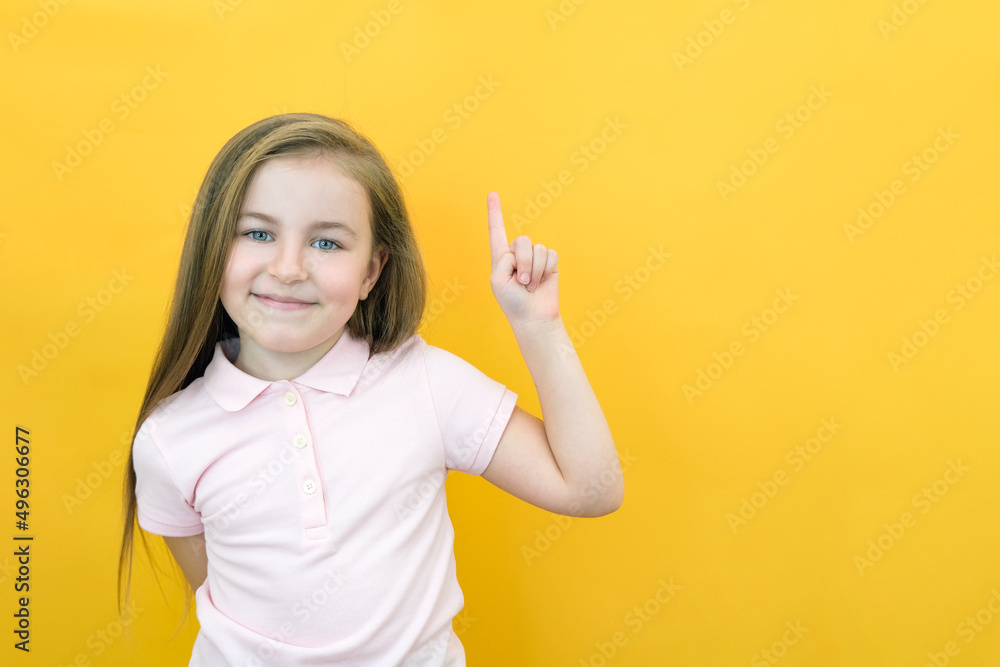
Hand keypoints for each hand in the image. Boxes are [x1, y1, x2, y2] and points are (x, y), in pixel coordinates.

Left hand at [487, 191, 559, 328]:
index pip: (497, 230)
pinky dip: (547, 270)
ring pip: (538, 249)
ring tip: (531, 285)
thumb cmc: (512, 302)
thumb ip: (505, 259)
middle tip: (522, 282)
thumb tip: (522, 251)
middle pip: (523, 241)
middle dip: (524, 262)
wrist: (533, 317)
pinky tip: (543, 281)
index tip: (492, 193)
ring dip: (536, 270)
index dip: (495, 212)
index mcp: (501, 257)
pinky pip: (551, 255)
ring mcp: (534, 258)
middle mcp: (517, 254)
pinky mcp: (549, 263)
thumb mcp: (498, 280)